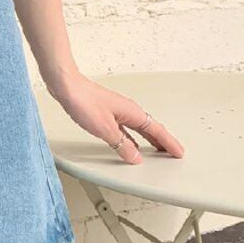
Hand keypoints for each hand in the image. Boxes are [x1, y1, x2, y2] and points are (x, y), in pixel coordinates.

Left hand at [48, 72, 184, 164]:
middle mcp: (127, 110)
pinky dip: (129, 138)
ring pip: (137, 129)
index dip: (169, 143)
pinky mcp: (104, 112)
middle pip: (150, 129)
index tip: (178, 153)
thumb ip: (121, 144)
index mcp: (132, 112)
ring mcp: (115, 110)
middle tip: (172, 154)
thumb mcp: (105, 128)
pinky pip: (124, 128)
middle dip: (162, 142)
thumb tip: (135, 157)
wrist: (65, 85)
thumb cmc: (83, 100)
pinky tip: (126, 143)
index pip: (157, 131)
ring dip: (146, 140)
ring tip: (153, 151)